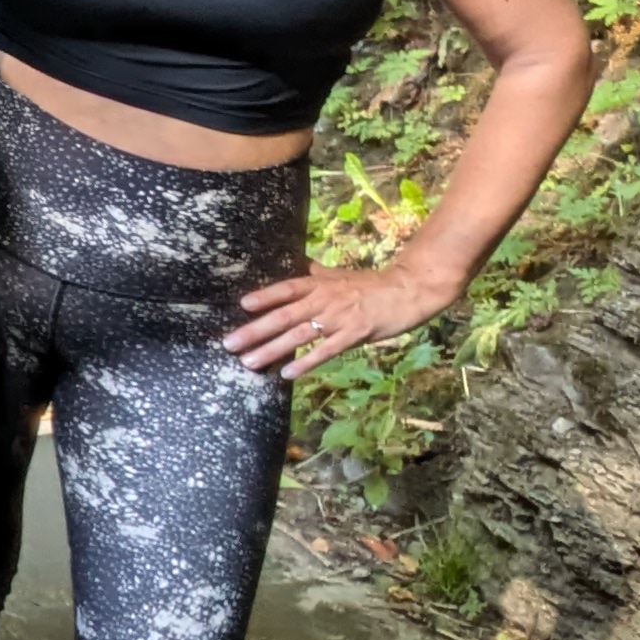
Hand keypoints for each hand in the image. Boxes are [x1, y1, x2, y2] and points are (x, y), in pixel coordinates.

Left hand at [225, 264, 460, 377]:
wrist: (409, 290)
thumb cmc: (373, 284)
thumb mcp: (342, 275)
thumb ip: (319, 274)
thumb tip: (302, 265)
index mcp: (320, 283)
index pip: (286, 289)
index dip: (265, 296)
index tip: (243, 305)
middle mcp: (324, 299)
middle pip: (284, 315)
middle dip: (255, 330)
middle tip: (230, 344)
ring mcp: (338, 317)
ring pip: (299, 335)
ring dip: (272, 350)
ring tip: (249, 362)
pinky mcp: (354, 334)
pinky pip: (325, 351)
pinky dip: (306, 363)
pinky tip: (287, 374)